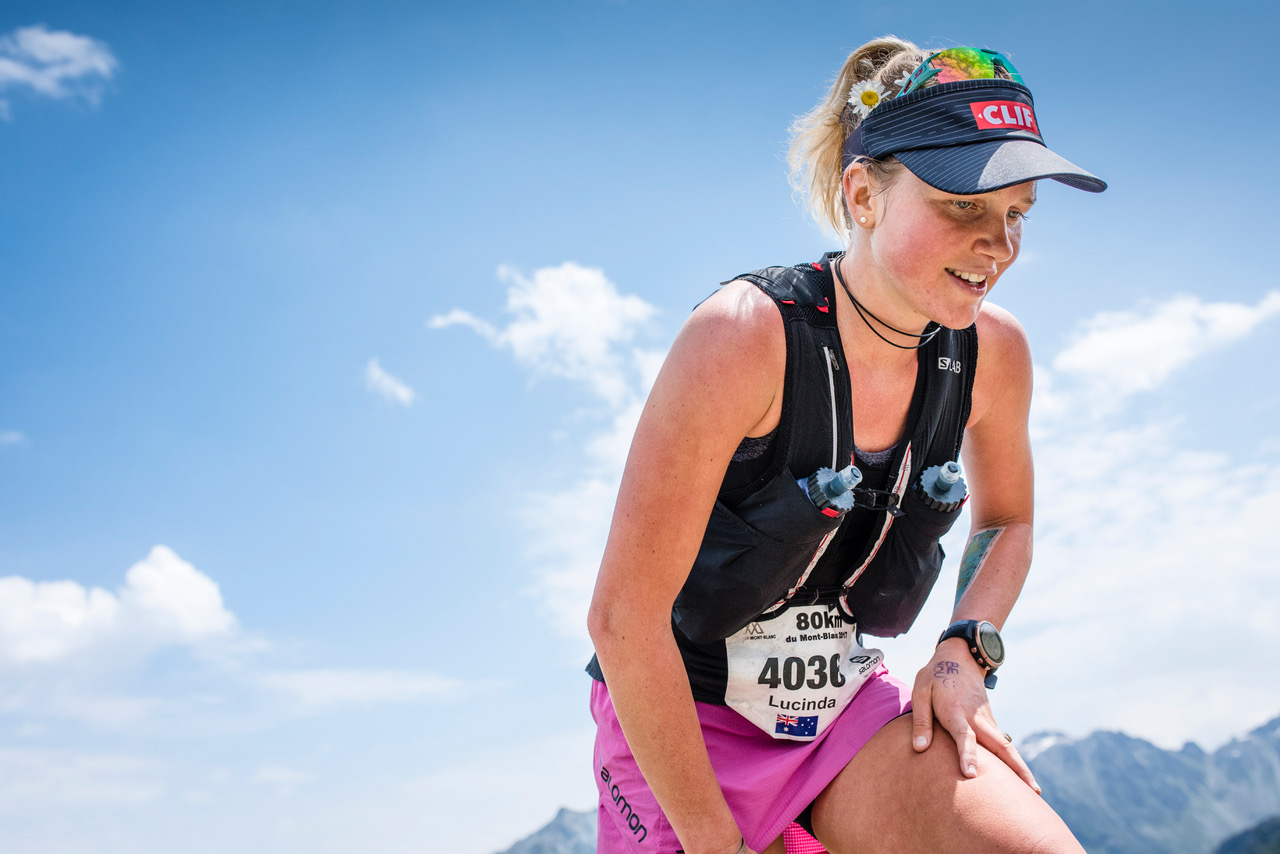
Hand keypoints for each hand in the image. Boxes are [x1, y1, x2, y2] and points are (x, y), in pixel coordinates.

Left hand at [910, 638, 1039, 792]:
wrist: (960, 657)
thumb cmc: (935, 677)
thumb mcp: (921, 693)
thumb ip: (921, 722)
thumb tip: (919, 749)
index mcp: (956, 712)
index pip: (964, 737)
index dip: (967, 755)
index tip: (971, 775)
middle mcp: (977, 719)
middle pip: (1000, 747)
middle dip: (1016, 769)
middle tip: (1032, 793)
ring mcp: (987, 720)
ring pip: (1006, 747)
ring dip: (1020, 768)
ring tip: (1033, 793)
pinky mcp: (990, 722)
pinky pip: (1002, 743)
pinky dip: (1013, 760)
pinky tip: (1020, 778)